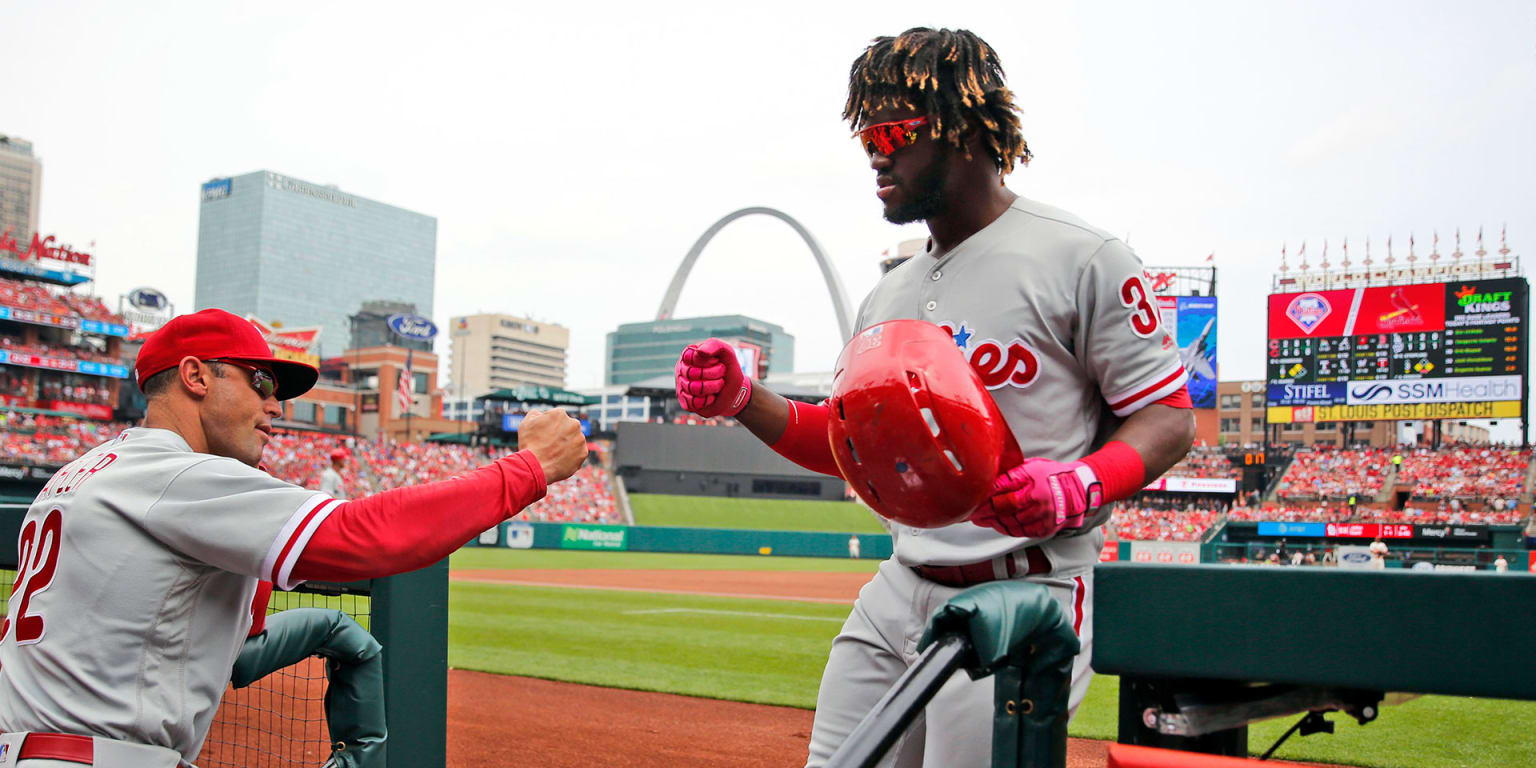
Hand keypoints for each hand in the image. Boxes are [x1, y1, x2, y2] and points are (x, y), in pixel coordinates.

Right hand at [517, 409, 586, 483]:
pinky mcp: (583, 453)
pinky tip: (560, 459)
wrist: (535, 467)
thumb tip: (540, 414)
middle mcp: (574, 423)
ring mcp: (580, 439)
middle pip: (567, 428)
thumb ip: (535, 414)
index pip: (557, 418)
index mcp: (560, 414)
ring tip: (554, 453)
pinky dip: (571, 456)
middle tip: (550, 444)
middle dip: (561, 434)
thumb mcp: (526, 423)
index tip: (544, 435)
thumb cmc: (529, 444)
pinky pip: (578, 453)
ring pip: (574, 440)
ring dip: (567, 444)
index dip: (549, 427)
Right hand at [674, 338, 751, 417]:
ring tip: (718, 385)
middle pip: (693, 373)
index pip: (692, 357)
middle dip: (714, 374)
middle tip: (721, 374)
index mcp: (688, 354)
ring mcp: (682, 386)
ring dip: (713, 387)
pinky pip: (693, 402)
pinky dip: (708, 400)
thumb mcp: (726, 353)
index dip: (709, 361)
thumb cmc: (728, 369)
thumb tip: (699, 351)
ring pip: (693, 388)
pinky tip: (711, 397)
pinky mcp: (685, 402)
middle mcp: (682, 369)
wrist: (735, 391)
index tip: (717, 361)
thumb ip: (714, 345)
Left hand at [969, 458, 1101, 538]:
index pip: (1002, 487)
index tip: (970, 498)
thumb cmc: (1050, 475)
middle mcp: (1038, 498)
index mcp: (1033, 478)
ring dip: (991, 521)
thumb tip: (985, 478)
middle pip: (1003, 507)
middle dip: (983, 511)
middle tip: (968, 512)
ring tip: (980, 518)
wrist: (1077, 491)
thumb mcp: (1030, 466)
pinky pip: (1018, 532)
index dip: (984, 495)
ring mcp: (1042, 516)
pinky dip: (1005, 528)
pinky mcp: (1044, 529)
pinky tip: (996, 524)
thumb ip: (1010, 473)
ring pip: (1009, 522)